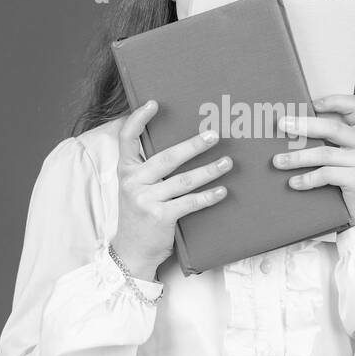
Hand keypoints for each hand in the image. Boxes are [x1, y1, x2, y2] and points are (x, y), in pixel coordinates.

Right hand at [113, 100, 233, 279]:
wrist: (131, 252)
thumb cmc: (139, 215)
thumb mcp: (135, 188)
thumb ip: (147, 169)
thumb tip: (179, 147)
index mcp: (126, 171)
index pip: (127, 138)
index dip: (138, 119)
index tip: (154, 103)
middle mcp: (133, 182)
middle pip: (167, 157)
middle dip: (193, 145)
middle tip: (214, 135)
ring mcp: (145, 200)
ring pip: (183, 180)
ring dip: (209, 170)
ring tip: (228, 162)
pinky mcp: (160, 216)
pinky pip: (189, 203)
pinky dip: (208, 197)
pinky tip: (223, 191)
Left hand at [273, 94, 354, 224]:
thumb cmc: (350, 179)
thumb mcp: (346, 155)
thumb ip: (331, 140)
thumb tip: (292, 127)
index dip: (334, 100)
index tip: (312, 103)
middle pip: (332, 128)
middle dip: (304, 125)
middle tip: (281, 125)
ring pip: (325, 154)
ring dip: (297, 158)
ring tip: (277, 161)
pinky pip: (327, 174)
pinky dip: (307, 179)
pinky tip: (293, 183)